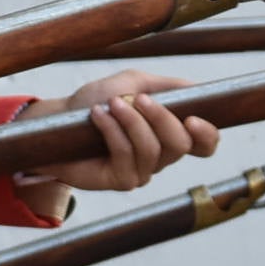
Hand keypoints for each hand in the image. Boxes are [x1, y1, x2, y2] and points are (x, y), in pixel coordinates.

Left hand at [12, 70, 220, 211]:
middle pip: (180, 144)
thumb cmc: (96, 101)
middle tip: (137, 99)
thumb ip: (166, 86)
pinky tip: (97, 116)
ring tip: (111, 104)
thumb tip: (197, 89)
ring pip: (152, 149)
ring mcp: (142, 171)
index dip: (207, 136)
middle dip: (161, 118)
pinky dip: (112, 130)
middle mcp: (160, 157)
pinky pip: (126, 155)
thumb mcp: (132, 84)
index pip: (204, 145)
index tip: (193, 118)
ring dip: (132, 121)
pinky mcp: (121, 181)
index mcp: (168, 134)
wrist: (57, 120)